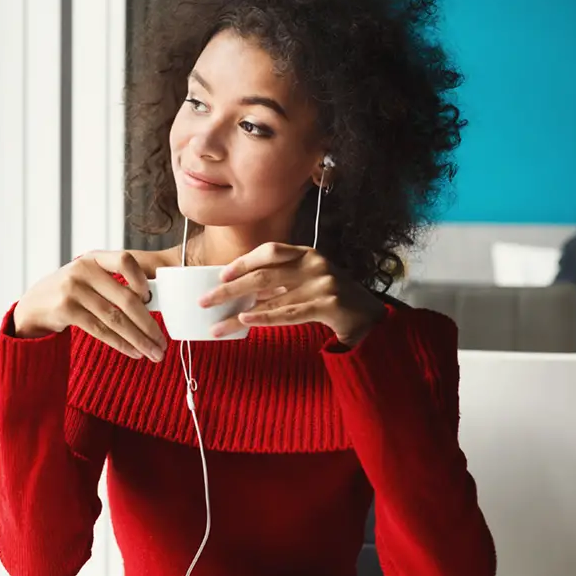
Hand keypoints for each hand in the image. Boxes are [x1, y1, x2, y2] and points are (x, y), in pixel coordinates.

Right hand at [13, 251, 166, 361]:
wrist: (33, 305)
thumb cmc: (69, 292)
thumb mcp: (87, 278)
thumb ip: (113, 284)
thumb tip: (152, 305)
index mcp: (93, 258)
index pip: (125, 261)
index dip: (142, 280)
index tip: (152, 300)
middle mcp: (82, 270)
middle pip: (125, 298)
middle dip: (148, 324)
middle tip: (162, 342)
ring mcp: (72, 290)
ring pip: (115, 319)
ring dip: (138, 339)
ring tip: (153, 353)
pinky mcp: (66, 310)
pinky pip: (100, 330)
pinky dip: (120, 343)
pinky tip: (133, 352)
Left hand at [198, 242, 386, 346]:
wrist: (370, 318)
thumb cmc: (330, 299)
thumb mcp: (306, 281)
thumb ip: (279, 282)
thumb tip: (238, 292)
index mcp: (306, 254)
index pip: (270, 251)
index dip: (243, 262)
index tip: (221, 275)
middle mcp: (314, 265)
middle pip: (263, 275)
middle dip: (229, 289)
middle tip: (205, 301)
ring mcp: (323, 284)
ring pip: (270, 298)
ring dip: (239, 313)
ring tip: (217, 324)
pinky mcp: (329, 305)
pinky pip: (289, 313)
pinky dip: (265, 317)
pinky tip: (245, 320)